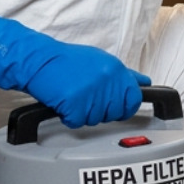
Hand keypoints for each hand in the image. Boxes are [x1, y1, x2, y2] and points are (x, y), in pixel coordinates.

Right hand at [0, 16, 151, 127]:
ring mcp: (92, 93)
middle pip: (115, 113)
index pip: (134, 99)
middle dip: (103, 111)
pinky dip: (68, 117)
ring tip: (74, 96)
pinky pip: (77, 122)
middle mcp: (107, 81)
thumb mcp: (101, 61)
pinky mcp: (75, 105)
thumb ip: (124, 75)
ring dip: (84, 114)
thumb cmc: (67, 62)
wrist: (39, 61)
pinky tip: (64, 102)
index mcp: (116, 70)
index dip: (125, 107)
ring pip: (96, 120)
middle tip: (87, 99)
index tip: (117, 107)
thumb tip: (144, 83)